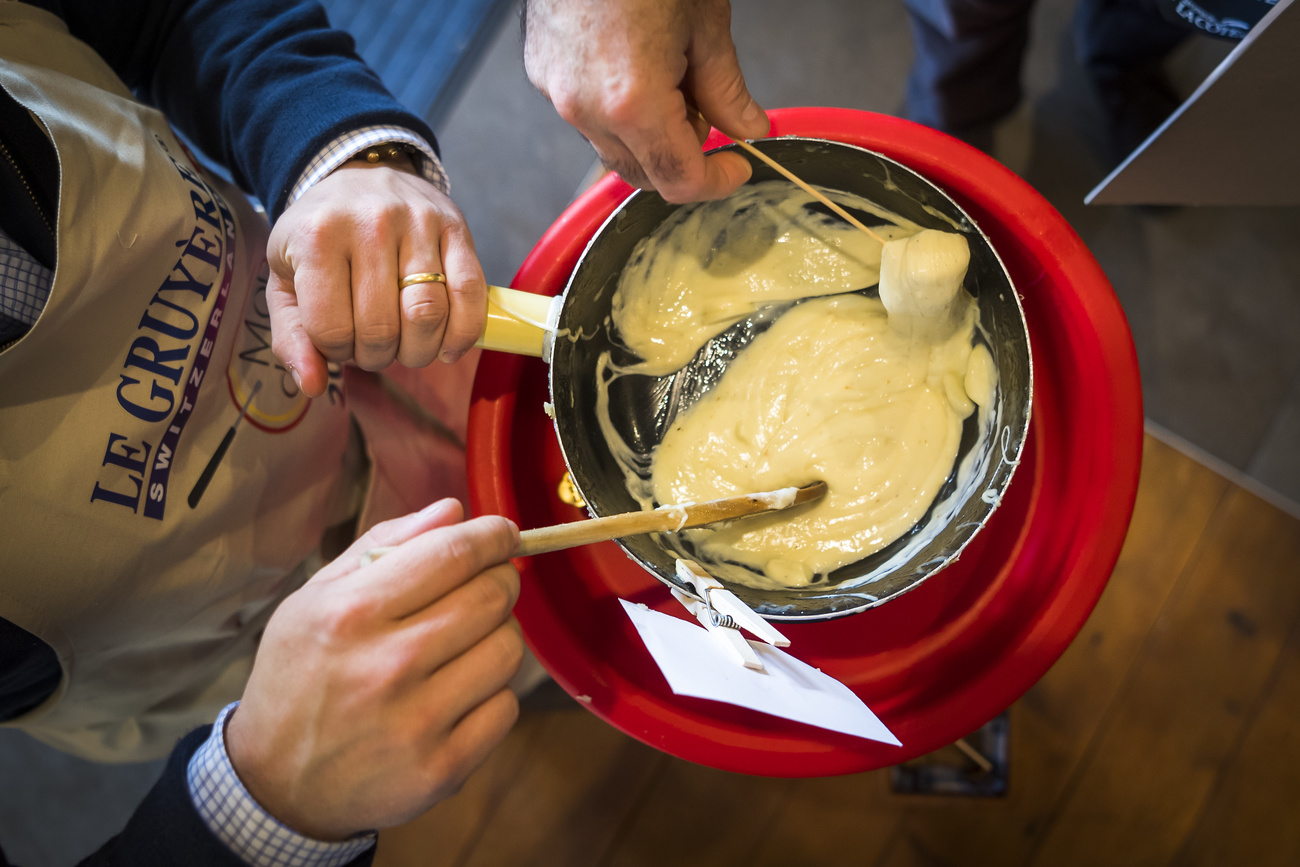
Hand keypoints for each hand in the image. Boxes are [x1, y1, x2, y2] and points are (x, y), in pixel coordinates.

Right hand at [226, 499, 522, 839]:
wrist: (276, 785)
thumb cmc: (299, 680)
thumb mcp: (314, 600)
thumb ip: (384, 546)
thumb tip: (453, 511)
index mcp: (352, 614)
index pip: (452, 554)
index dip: (493, 536)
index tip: (504, 533)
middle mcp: (388, 665)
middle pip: (492, 597)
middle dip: (500, 580)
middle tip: (487, 584)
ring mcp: (418, 721)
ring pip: (508, 650)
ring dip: (498, 636)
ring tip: (467, 642)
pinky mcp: (443, 768)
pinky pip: (507, 707)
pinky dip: (492, 693)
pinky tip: (458, 693)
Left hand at [266, 161, 486, 397]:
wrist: (359, 173)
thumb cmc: (319, 237)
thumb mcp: (285, 280)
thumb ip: (291, 337)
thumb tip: (313, 386)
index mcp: (316, 238)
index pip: (331, 330)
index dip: (336, 352)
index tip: (338, 340)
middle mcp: (368, 225)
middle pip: (382, 330)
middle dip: (377, 356)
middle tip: (373, 346)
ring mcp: (417, 223)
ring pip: (428, 316)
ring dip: (418, 351)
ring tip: (407, 345)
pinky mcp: (455, 227)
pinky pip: (470, 293)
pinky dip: (463, 333)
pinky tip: (448, 346)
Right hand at [523, 0, 769, 202]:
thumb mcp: (706, 25)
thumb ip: (727, 90)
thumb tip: (749, 126)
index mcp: (633, 103)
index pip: (679, 180)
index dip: (716, 183)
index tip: (737, 168)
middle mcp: (586, 110)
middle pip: (642, 174)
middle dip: (683, 157)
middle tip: (709, 113)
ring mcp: (558, 94)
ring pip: (613, 147)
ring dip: (650, 133)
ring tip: (672, 76)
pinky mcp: (543, 75)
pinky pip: (587, 115)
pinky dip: (619, 109)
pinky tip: (638, 64)